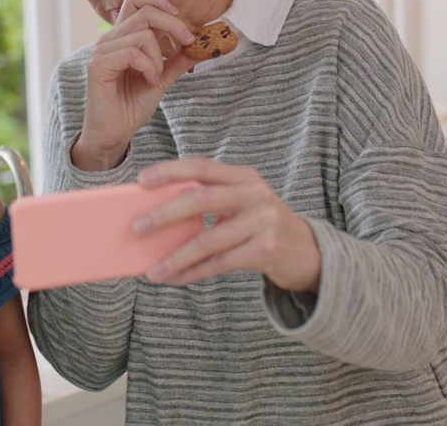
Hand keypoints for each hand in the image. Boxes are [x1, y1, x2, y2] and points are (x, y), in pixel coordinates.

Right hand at [74, 0, 196, 170]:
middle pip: (145, 12)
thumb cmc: (131, 106)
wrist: (114, 133)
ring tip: (156, 77)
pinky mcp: (98, 65)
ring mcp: (102, 51)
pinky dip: (148, 67)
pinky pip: (132, 53)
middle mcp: (109, 39)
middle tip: (188, 42)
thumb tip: (202, 46)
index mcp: (122, 36)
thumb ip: (178, 61)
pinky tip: (149, 81)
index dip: (159, 1)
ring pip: (142, 35)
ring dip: (158, 58)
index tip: (179, 17)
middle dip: (173, 26)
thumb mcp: (161, 78)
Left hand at [133, 158, 320, 292]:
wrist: (309, 253)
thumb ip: (209, 205)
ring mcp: (263, 221)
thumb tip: (157, 220)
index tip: (141, 179)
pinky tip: (176, 279)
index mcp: (243, 177)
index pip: (201, 167)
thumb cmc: (262, 227)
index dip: (170, 171)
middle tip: (137, 227)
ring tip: (152, 272)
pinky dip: (194, 273)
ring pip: (208, 240)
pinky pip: (221, 263)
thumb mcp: (242, 206)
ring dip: (175, 258)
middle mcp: (255, 194)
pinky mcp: (268, 249)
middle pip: (201, 200)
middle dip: (164, 214)